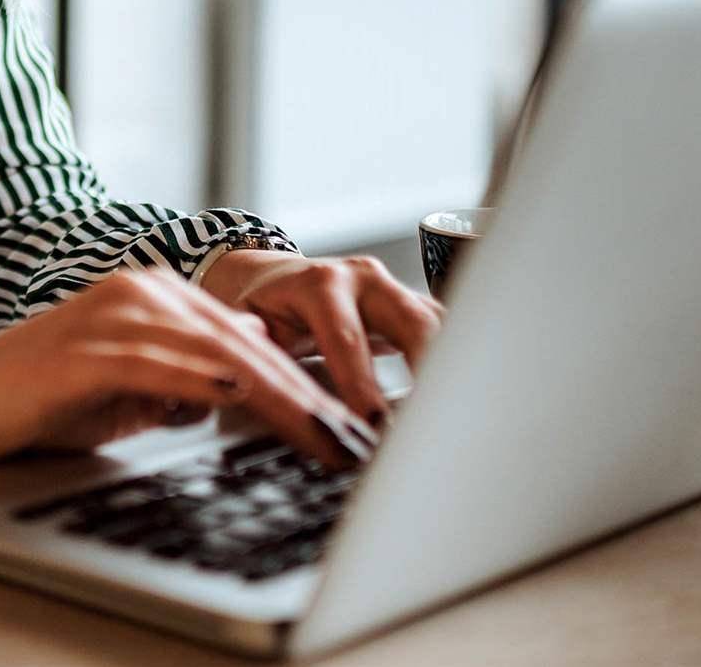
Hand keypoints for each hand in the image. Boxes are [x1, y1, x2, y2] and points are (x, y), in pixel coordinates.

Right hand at [0, 267, 378, 470]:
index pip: (253, 342)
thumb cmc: (39, 399)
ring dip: (278, 397)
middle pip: (248, 344)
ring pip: (216, 352)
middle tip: (355, 439)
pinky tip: (243, 396)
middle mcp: (143, 293)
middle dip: (310, 395)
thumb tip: (236, 395)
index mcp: (159, 298)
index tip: (350, 429)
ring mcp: (113, 315)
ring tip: (322, 432)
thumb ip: (183, 385)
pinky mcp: (85, 348)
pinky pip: (161, 363)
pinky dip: (206, 380)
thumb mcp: (131, 393)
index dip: (308, 386)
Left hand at [196, 250, 444, 428]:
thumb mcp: (242, 320)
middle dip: (429, 371)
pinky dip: (453, 364)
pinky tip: (458, 401)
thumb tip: (256, 366)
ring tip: (454, 419)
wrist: (270, 276)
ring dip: (450, 370)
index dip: (363, 384)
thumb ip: (250, 342)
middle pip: (413, 323)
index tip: (375, 424)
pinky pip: (443, 331)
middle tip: (435, 423)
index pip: (347, 339)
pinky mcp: (410, 305)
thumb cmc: (257, 305)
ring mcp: (392, 289)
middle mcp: (363, 279)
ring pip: (438, 325)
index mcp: (319, 285)